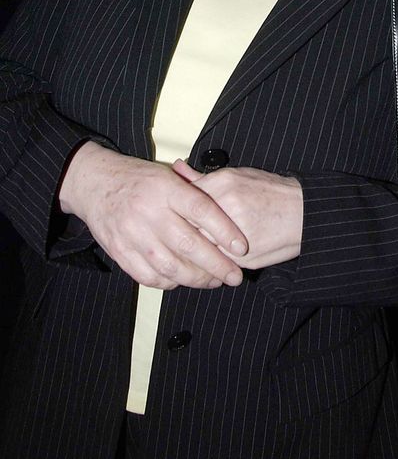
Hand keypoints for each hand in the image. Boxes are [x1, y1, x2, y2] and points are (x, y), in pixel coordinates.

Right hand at [58, 141, 248, 289]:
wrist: (95, 184)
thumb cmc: (140, 179)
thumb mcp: (168, 175)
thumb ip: (195, 193)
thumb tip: (229, 216)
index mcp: (166, 188)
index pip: (201, 209)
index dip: (224, 230)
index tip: (241, 247)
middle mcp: (149, 211)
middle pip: (189, 244)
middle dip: (217, 264)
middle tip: (235, 276)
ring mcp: (132, 234)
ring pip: (170, 266)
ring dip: (196, 279)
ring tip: (214, 281)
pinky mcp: (119, 252)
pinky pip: (149, 276)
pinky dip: (169, 283)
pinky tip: (183, 281)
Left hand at [173, 160, 302, 268]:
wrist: (303, 214)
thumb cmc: (271, 192)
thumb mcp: (237, 175)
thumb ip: (203, 178)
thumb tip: (178, 169)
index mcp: (223, 185)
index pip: (183, 200)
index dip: (172, 209)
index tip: (167, 213)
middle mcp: (227, 209)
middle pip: (186, 226)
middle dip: (176, 232)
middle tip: (169, 234)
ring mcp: (233, 236)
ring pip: (198, 248)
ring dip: (188, 251)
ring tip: (182, 249)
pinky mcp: (241, 258)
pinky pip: (215, 264)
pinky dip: (207, 263)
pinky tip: (202, 259)